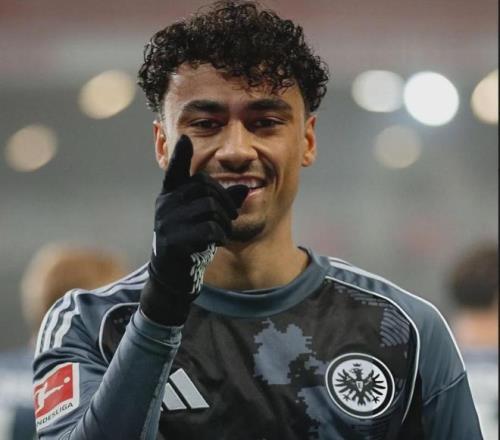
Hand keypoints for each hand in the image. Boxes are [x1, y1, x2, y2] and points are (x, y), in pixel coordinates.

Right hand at [140, 135, 247, 324]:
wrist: (173, 275)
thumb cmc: (191, 241)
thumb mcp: (204, 219)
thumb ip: (223, 202)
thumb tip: (247, 187)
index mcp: (171, 196)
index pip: (175, 170)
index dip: (181, 155)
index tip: (186, 137)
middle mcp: (165, 205)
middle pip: (205, 186)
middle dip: (225, 201)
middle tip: (229, 218)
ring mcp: (166, 222)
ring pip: (210, 207)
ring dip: (224, 222)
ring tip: (220, 233)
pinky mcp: (173, 241)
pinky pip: (209, 229)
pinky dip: (219, 237)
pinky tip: (213, 244)